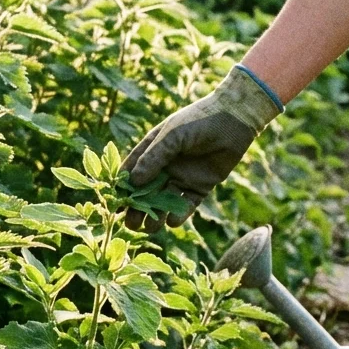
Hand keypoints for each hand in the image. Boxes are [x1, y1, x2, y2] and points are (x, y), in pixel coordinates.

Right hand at [121, 67, 281, 230]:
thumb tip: (133, 181)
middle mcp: (164, 167)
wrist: (234, 120)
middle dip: (137, 208)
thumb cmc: (198, 121)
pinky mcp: (200, 187)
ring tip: (151, 227)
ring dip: (156, 216)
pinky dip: (180, 215)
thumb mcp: (172, 136)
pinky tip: (173, 222)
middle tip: (130, 223)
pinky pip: (187, 205)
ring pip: (164, 202)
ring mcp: (181, 178)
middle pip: (146, 192)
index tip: (114, 203)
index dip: (123, 187)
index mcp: (153, 151)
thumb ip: (154, 157)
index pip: (132, 171)